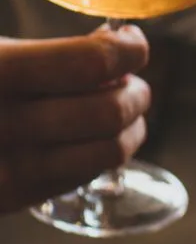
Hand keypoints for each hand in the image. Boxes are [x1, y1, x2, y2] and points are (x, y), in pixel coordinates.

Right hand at [0, 27, 150, 213]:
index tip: (133, 43)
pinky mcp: (10, 200)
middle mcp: (0, 125)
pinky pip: (81, 177)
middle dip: (134, 91)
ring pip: (108, 152)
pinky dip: (99, 154)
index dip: (127, 50)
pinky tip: (87, 138)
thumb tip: (112, 43)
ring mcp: (6, 171)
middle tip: (130, 81)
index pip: (90, 63)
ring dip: (129, 128)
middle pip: (108, 111)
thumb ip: (46, 51)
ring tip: (119, 110)